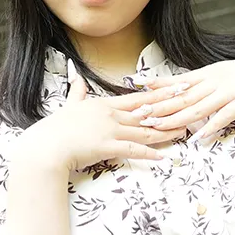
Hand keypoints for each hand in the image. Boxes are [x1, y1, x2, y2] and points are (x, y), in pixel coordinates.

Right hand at [17, 58, 188, 171]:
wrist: (46, 147)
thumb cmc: (55, 129)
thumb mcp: (68, 105)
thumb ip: (76, 92)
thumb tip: (76, 77)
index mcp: (103, 105)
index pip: (136, 98)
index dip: (157, 94)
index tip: (174, 88)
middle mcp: (110, 115)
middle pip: (146, 112)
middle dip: (169, 107)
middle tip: (188, 101)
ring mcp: (110, 130)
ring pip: (144, 131)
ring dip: (165, 132)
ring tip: (183, 131)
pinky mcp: (107, 147)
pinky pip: (133, 151)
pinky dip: (148, 155)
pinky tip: (162, 157)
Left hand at [128, 57, 234, 143]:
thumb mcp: (230, 76)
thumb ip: (210, 83)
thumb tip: (190, 91)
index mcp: (212, 72)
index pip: (179, 80)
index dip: (158, 86)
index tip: (136, 89)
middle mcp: (218, 80)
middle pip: (183, 95)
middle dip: (159, 106)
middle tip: (138, 114)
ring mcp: (231, 90)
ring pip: (198, 106)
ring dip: (176, 118)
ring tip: (158, 128)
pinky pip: (224, 116)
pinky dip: (209, 126)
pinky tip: (197, 137)